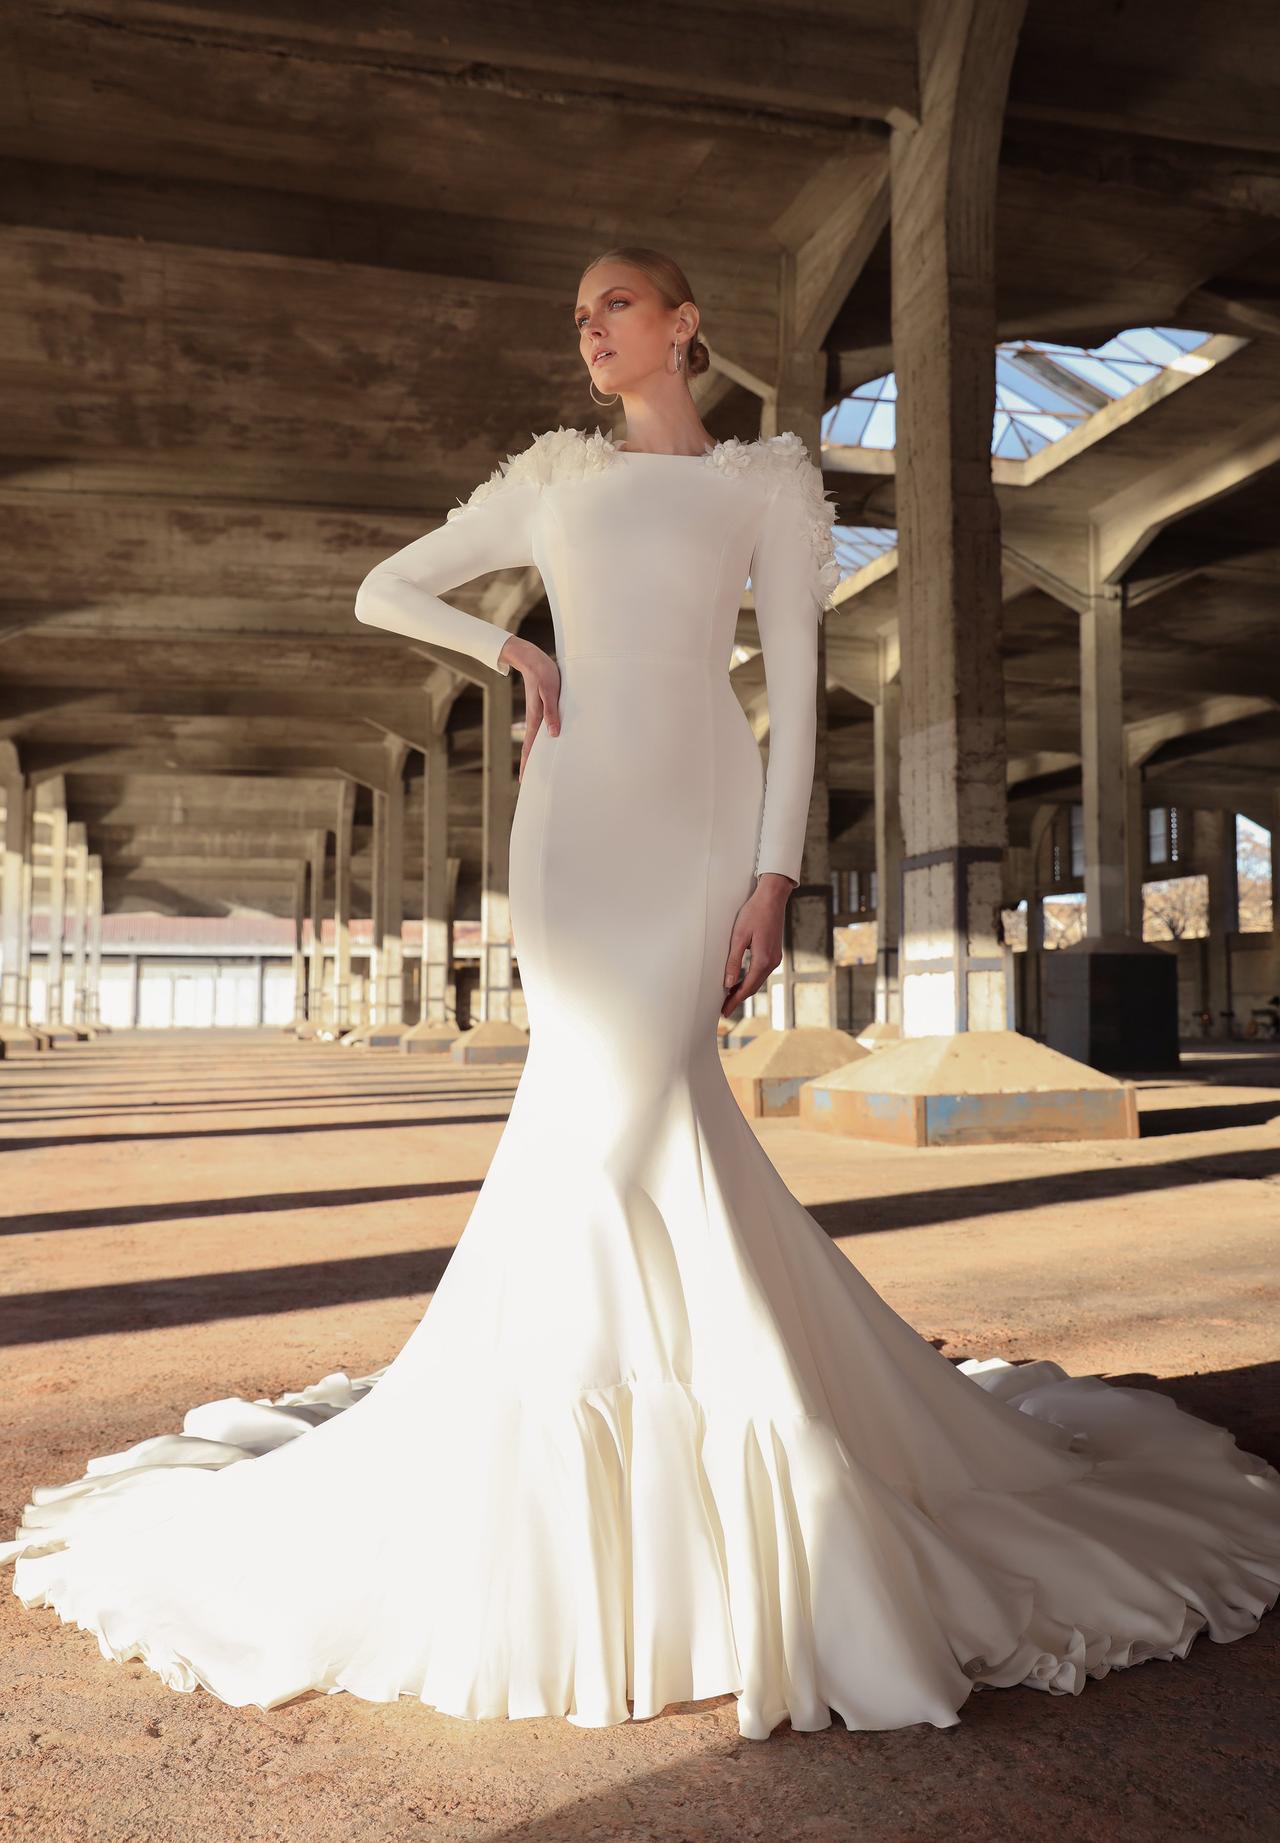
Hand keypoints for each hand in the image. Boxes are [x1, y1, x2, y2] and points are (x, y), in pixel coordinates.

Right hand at [499, 636, 561, 781]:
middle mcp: (535, 719)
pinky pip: (540, 730)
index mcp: (536, 718)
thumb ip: (552, 712)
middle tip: (529, 783)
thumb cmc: (543, 673)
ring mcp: (537, 715)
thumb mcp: (550, 691)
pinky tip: (547, 744)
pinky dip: (540, 742)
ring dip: (534, 755)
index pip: (530, 747)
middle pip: (530, 748)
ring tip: (536, 768)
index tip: (525, 781)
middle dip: (529, 765)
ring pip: (535, 740)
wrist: (531, 658)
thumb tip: (553, 735)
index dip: (527, 764)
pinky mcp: (542, 709)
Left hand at [721, 873, 794, 1016]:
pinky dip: (751, 980)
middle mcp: (772, 962)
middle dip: (738, 998)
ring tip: (729, 997)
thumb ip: (734, 962)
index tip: (724, 1011)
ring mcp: (775, 957)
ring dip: (745, 989)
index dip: (734, 1001)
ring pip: (758, 980)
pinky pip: (761, 972)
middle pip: (754, 987)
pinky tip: (741, 981)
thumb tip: (728, 984)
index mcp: (763, 960)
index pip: (747, 988)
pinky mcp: (775, 952)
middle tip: (724, 1008)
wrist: (772, 897)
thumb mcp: (739, 937)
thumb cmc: (754, 913)